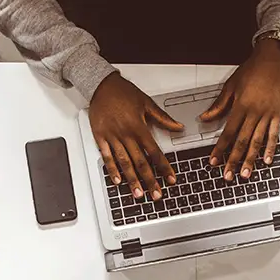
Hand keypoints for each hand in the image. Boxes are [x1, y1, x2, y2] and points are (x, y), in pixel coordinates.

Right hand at [89, 73, 183, 200]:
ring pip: (124, 163)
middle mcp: (126, 134)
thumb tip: (179, 127)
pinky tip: (117, 181)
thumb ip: (163, 118)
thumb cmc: (123, 92)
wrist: (101, 85)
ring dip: (132, 180)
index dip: (164, 167)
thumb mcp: (147, 103)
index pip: (155, 152)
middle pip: (140, 162)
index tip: (170, 179)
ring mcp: (112, 137)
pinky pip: (106, 156)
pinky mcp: (100, 137)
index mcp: (139, 127)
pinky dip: (112, 169)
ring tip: (138, 193)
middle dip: (150, 180)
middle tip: (156, 194)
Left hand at [202, 38, 279, 180]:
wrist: (271, 60)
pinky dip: (270, 149)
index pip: (228, 133)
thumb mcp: (230, 86)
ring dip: (250, 159)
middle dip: (233, 160)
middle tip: (228, 175)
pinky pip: (274, 134)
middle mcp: (254, 112)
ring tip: (245, 173)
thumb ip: (218, 106)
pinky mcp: (278, 114)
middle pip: (242, 141)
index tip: (214, 161)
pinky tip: (266, 160)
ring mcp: (267, 114)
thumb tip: (204, 118)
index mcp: (241, 106)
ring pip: (257, 141)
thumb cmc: (251, 71)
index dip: (220, 149)